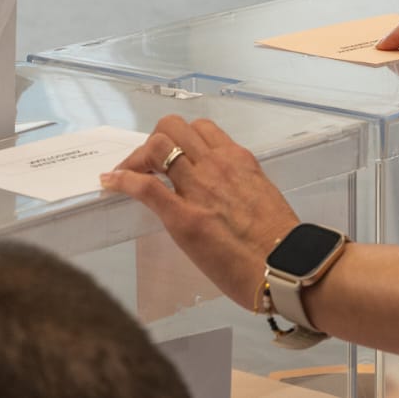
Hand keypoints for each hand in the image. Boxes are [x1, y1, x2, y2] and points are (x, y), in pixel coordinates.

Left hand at [100, 116, 299, 310]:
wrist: (288, 270)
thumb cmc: (282, 245)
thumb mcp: (261, 197)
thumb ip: (239, 187)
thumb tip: (221, 194)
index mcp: (238, 160)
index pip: (201, 128)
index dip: (178, 138)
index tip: (170, 156)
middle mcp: (217, 165)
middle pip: (172, 127)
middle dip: (153, 141)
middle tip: (146, 166)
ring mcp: (199, 189)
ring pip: (157, 146)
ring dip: (137, 157)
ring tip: (128, 174)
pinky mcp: (184, 218)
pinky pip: (145, 186)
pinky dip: (122, 180)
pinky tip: (110, 183)